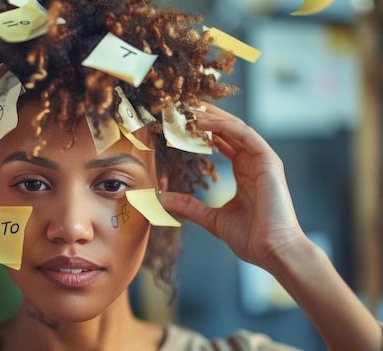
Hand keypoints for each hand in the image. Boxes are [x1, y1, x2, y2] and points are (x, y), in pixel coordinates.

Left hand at [159, 104, 305, 267]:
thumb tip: (163, 200)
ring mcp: (263, 161)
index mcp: (244, 174)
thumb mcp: (212, 219)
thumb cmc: (250, 238)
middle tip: (183, 107)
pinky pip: (245, 135)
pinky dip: (223, 126)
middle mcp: (253, 163)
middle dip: (207, 117)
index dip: (203, 131)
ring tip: (190, 109)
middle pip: (228, 130)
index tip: (182, 124)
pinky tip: (203, 123)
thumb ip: (189, 206)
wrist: (272, 251)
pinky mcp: (268, 161)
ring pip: (236, 128)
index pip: (223, 143)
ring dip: (213, 116)